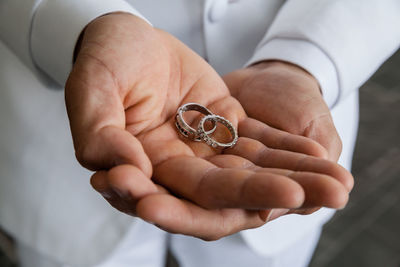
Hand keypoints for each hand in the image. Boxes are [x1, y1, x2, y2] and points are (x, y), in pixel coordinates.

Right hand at [65, 13, 352, 239]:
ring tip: (337, 187)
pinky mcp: (224, 128)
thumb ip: (98, 134)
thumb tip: (124, 173)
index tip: (262, 201)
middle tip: (302, 197)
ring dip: (293, 179)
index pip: (171, 197)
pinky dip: (289, 152)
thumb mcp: (90, 89)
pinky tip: (322, 159)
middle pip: (221, 193)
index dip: (206, 203)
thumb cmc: (105, 58)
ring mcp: (202, 151)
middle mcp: (173, 169)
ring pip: (249, 171)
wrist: (128, 36)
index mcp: (137, 169)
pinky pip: (260, 144)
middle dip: (263, 195)